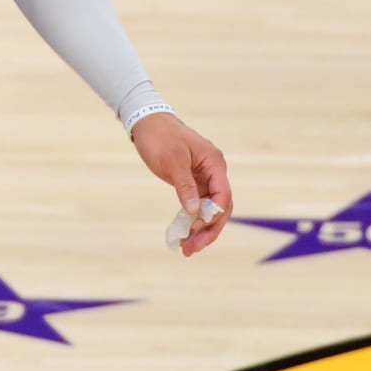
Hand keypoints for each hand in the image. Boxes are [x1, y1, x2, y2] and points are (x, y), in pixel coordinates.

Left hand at [131, 113, 231, 257]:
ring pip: (209, 209)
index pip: (223, 196)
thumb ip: (185, 186)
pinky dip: (192, 220)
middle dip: (208, 230)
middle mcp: (213, 171)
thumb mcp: (171, 161)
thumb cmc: (160, 137)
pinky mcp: (192, 181)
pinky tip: (184, 235)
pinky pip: (198, 205)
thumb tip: (195, 211)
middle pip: (219, 207)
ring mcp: (204, 177)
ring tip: (187, 249)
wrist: (147, 121)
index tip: (195, 230)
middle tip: (192, 249)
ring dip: (200, 229)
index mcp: (214, 163)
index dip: (212, 216)